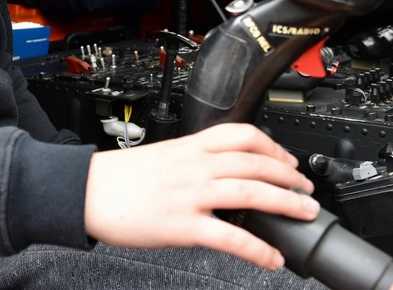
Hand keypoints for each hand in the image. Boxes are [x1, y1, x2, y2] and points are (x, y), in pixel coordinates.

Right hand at [84, 123, 318, 270]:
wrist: (86, 191)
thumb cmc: (119, 178)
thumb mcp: (162, 157)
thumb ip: (192, 161)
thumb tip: (219, 174)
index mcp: (190, 146)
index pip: (241, 134)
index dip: (272, 145)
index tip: (287, 158)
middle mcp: (195, 166)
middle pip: (254, 161)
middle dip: (288, 175)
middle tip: (306, 189)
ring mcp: (191, 194)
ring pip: (250, 192)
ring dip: (285, 203)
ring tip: (304, 213)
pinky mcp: (184, 225)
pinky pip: (231, 237)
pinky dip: (258, 250)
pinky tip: (272, 259)